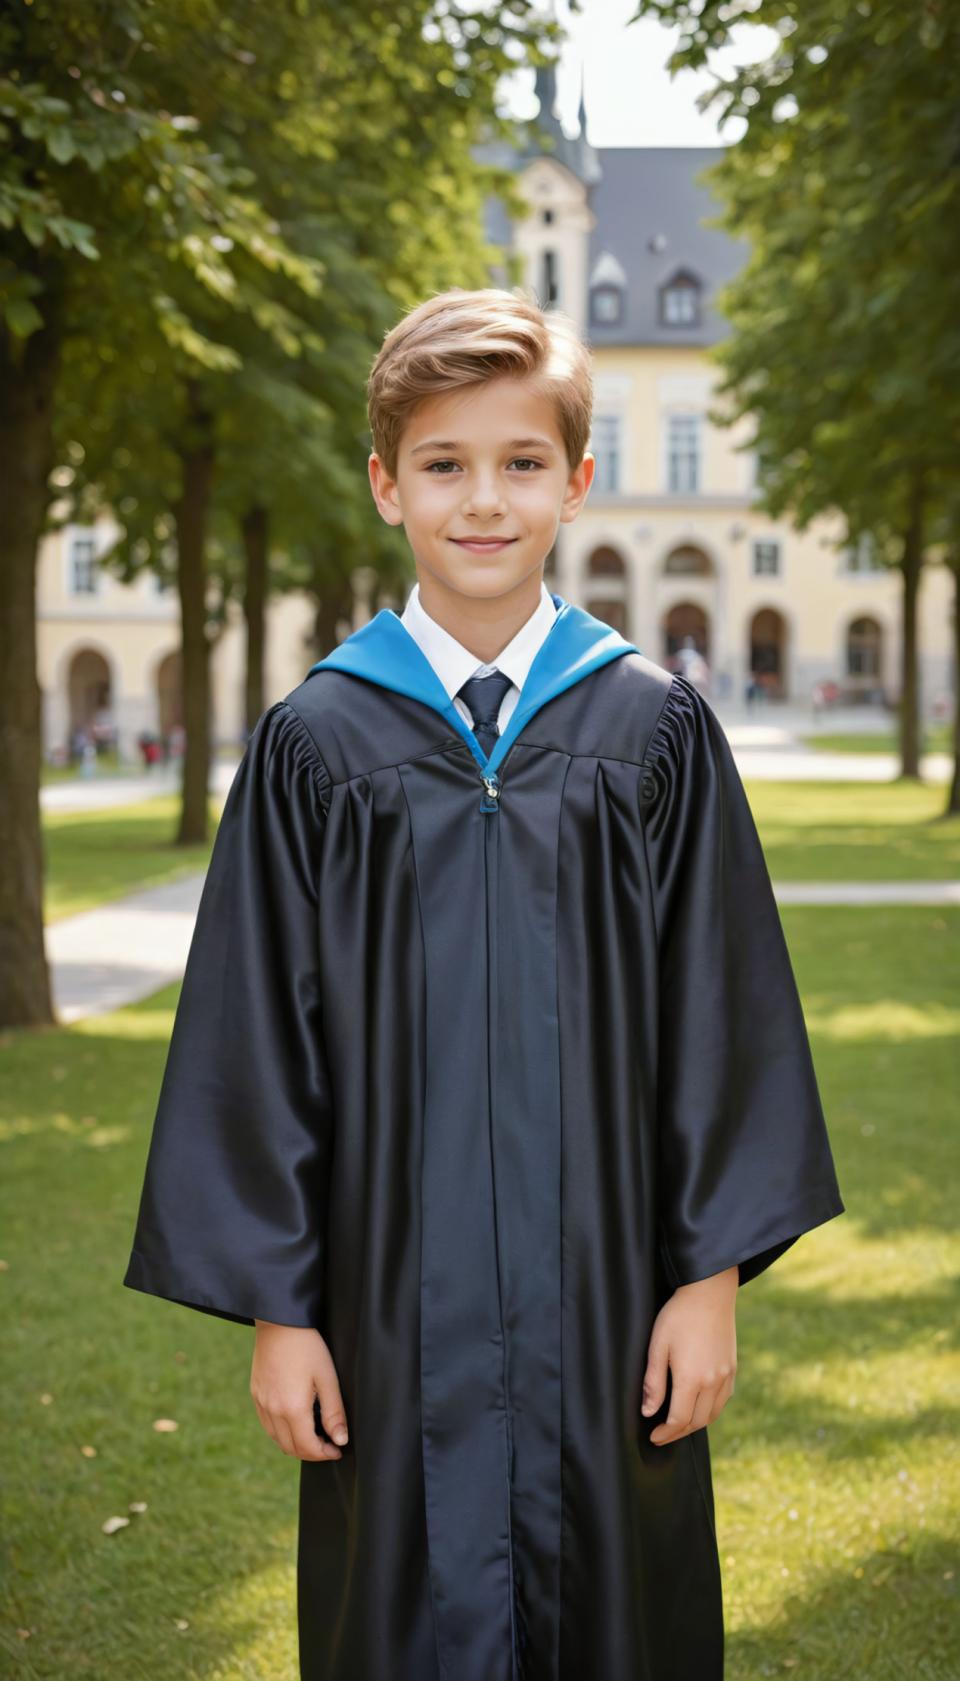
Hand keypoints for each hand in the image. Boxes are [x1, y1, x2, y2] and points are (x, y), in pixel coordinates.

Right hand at [251, 1321, 348, 1461]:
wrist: (279, 1322)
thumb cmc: (308, 1346)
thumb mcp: (327, 1378)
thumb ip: (334, 1412)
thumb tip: (340, 1440)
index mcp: (292, 1409)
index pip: (306, 1447)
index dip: (324, 1454)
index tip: (337, 1450)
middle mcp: (272, 1410)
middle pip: (290, 1448)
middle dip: (311, 1452)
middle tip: (328, 1445)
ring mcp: (261, 1403)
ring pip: (276, 1439)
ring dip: (295, 1444)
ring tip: (313, 1435)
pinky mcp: (255, 1393)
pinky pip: (267, 1424)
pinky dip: (281, 1432)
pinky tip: (295, 1421)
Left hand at [640, 1266, 737, 1445]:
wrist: (710, 1292)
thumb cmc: (679, 1315)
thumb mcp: (658, 1345)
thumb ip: (653, 1382)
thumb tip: (649, 1412)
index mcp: (692, 1378)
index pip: (679, 1420)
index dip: (665, 1433)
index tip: (654, 1437)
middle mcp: (713, 1382)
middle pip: (697, 1422)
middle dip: (679, 1433)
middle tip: (663, 1434)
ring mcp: (726, 1376)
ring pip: (713, 1414)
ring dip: (695, 1424)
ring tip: (679, 1424)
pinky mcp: (733, 1368)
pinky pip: (723, 1400)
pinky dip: (711, 1410)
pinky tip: (700, 1406)